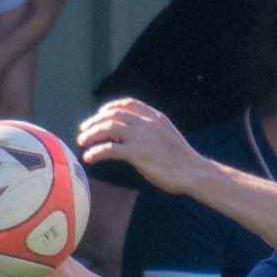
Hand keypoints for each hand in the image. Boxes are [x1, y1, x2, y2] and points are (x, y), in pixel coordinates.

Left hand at [77, 97, 203, 195]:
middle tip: (84, 131)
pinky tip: (89, 157)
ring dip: (92, 134)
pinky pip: (110, 149)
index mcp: (155, 117)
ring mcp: (141, 137)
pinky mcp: (137, 153)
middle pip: (113, 115)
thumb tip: (134, 139)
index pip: (128, 104)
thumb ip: (152, 132)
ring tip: (82, 142)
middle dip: (95, 121)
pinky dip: (97, 152)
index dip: (110, 107)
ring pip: (108, 128)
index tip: (100, 114)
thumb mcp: (167, 137)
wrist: (194, 172)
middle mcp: (147, 123)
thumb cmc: (182, 160)